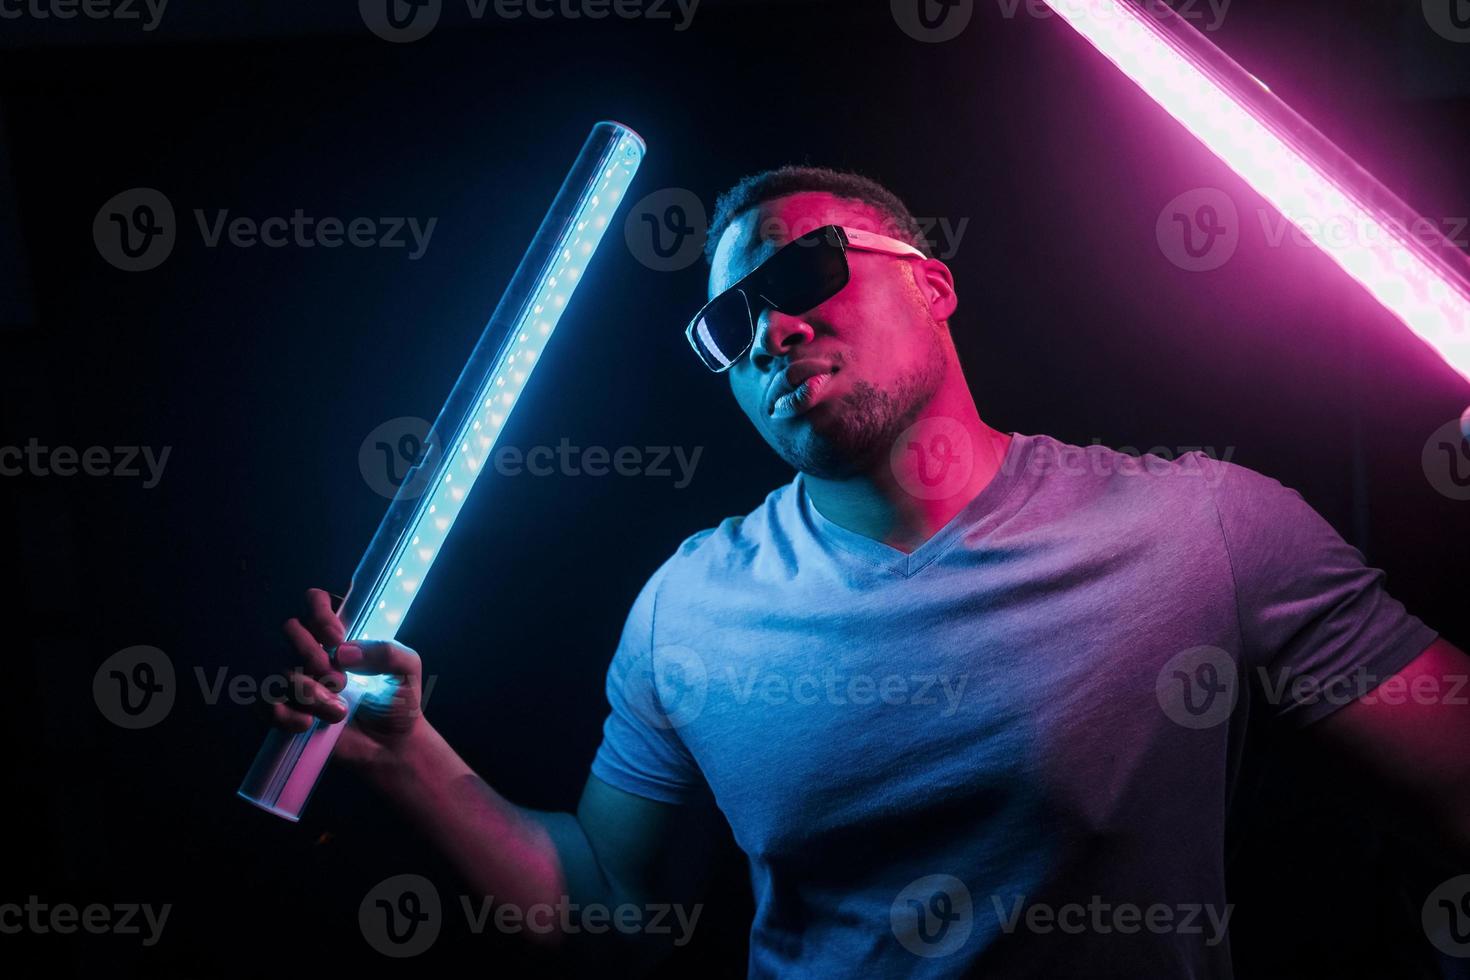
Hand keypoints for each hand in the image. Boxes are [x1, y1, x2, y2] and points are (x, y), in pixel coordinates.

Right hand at [267, 587, 427, 766]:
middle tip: (340, 679)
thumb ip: (387, 652)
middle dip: (312, 654)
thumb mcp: (407, 670)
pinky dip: (284, 715)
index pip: (315, 602)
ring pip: (279, 671)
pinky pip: (264, 705)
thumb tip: (343, 652)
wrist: (391, 747)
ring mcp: (298, 681)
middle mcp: (315, 652)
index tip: (337, 637)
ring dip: (309, 692)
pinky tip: (308, 723)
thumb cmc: (399, 702)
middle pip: (289, 631)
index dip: (319, 613)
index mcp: (342, 635)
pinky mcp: (287, 711)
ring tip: (338, 710)